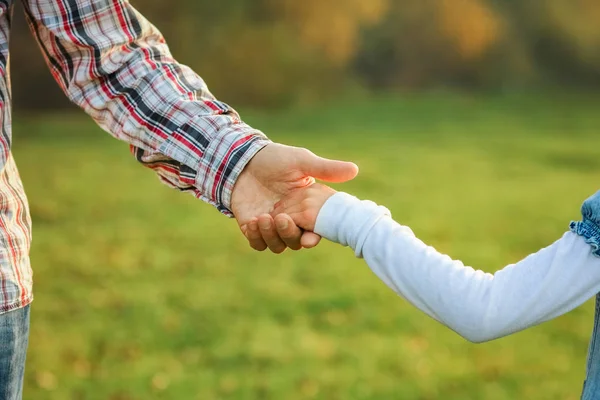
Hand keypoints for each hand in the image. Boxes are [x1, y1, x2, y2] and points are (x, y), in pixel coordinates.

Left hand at [231, 144, 357, 252]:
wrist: (243, 159)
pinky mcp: (252, 228)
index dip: (314, 237)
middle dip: (290, 234)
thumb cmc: (275, 159)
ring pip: (277, 245)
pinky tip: (254, 221)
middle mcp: (291, 220)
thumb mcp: (302, 161)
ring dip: (272, 235)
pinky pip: (257, 243)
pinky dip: (257, 236)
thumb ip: (326, 169)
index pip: (315, 230)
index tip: (310, 238)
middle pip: (296, 242)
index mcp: (306, 209)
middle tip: (283, 218)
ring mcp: (271, 226)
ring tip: (264, 217)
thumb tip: (355, 169)